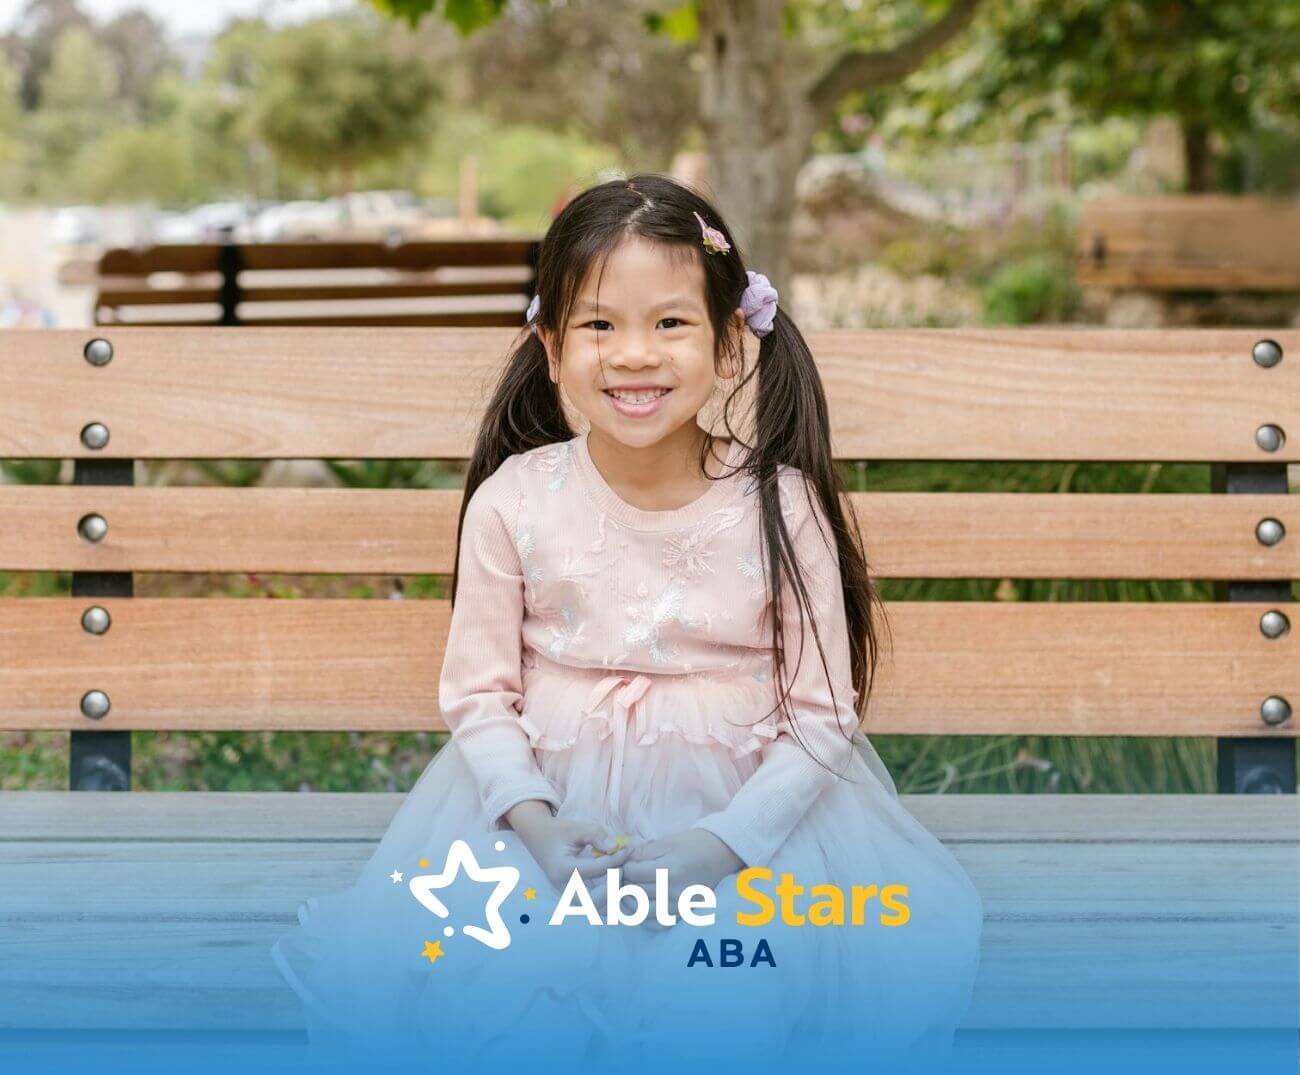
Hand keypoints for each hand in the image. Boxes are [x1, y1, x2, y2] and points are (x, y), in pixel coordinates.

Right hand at [507, 806, 633, 894]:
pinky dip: (607, 901)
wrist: (538, 838)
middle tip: (621, 869)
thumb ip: (596, 835)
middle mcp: (563, 887)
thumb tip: (616, 848)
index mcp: (562, 869)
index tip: (627, 849)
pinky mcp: (573, 897)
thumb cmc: (559, 832)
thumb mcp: (576, 827)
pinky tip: (615, 885)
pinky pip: (593, 906)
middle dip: (612, 887)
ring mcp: (567, 895)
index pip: (595, 870)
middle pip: (593, 902)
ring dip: (611, 898)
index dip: (615, 860)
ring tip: (619, 877)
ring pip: (594, 909)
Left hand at [591, 828, 744, 924]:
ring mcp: (679, 906)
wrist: (721, 855)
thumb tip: (621, 861)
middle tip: (621, 876)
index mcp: (669, 869)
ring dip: (629, 902)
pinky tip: (640, 906)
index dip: (623, 866)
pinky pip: (656, 924)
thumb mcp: (666, 842)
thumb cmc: (693, 844)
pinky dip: (644, 918)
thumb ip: (642, 852)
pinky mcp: (683, 914)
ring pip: (641, 912)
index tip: (623, 863)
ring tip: (628, 890)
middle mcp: (674, 891)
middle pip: (634, 892)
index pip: (632, 873)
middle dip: (623, 883)